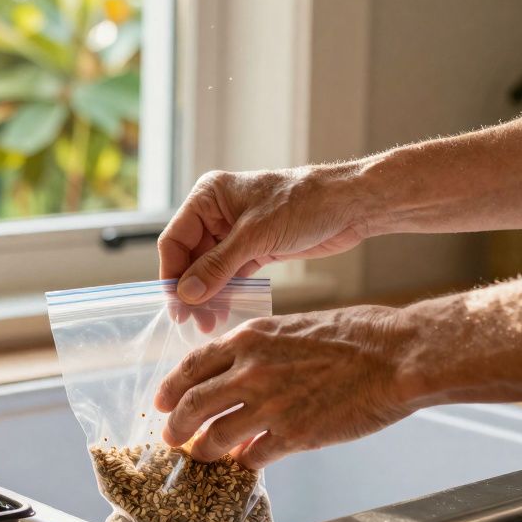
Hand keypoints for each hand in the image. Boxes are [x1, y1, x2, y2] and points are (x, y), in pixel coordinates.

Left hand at [153, 306, 415, 467]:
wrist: (395, 356)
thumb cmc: (356, 337)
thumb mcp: (293, 328)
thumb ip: (259, 352)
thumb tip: (238, 375)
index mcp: (250, 339)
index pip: (192, 366)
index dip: (171, 388)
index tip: (162, 400)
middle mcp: (251, 371)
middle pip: (192, 405)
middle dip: (176, 426)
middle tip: (171, 437)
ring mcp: (270, 405)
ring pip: (215, 437)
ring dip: (204, 450)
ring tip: (202, 455)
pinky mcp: (294, 435)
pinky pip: (254, 457)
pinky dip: (245, 463)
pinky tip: (246, 463)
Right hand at [158, 166, 375, 304]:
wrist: (349, 205)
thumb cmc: (304, 204)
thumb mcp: (255, 236)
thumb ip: (218, 266)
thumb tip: (186, 294)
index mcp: (208, 197)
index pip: (175, 240)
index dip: (172, 274)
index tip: (177, 306)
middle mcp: (216, 213)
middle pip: (189, 258)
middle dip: (191, 290)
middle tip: (193, 322)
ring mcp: (234, 233)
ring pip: (208, 270)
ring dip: (207, 296)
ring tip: (208, 324)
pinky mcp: (254, 249)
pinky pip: (229, 275)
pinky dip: (225, 293)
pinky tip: (223, 312)